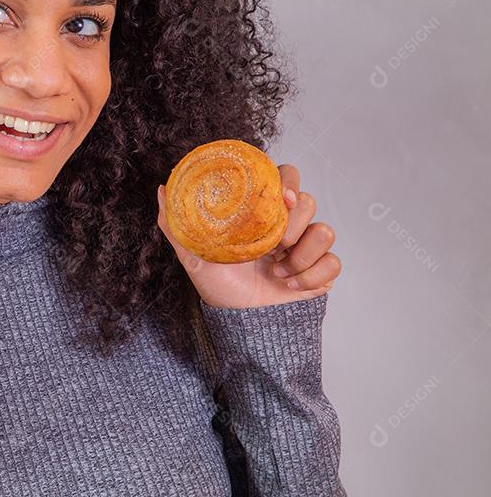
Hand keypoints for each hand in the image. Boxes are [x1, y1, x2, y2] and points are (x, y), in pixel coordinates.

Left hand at [156, 163, 341, 308]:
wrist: (241, 320)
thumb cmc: (219, 283)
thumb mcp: (193, 254)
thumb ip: (177, 224)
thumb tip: (162, 189)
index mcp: (261, 212)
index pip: (286, 176)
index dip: (289, 181)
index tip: (281, 199)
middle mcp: (287, 224)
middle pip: (309, 201)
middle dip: (291, 225)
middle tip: (273, 245)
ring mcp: (306, 246)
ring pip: (324, 231)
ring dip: (300, 256)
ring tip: (277, 270)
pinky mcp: (321, 270)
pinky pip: (333, 263)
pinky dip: (311, 276)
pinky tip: (290, 284)